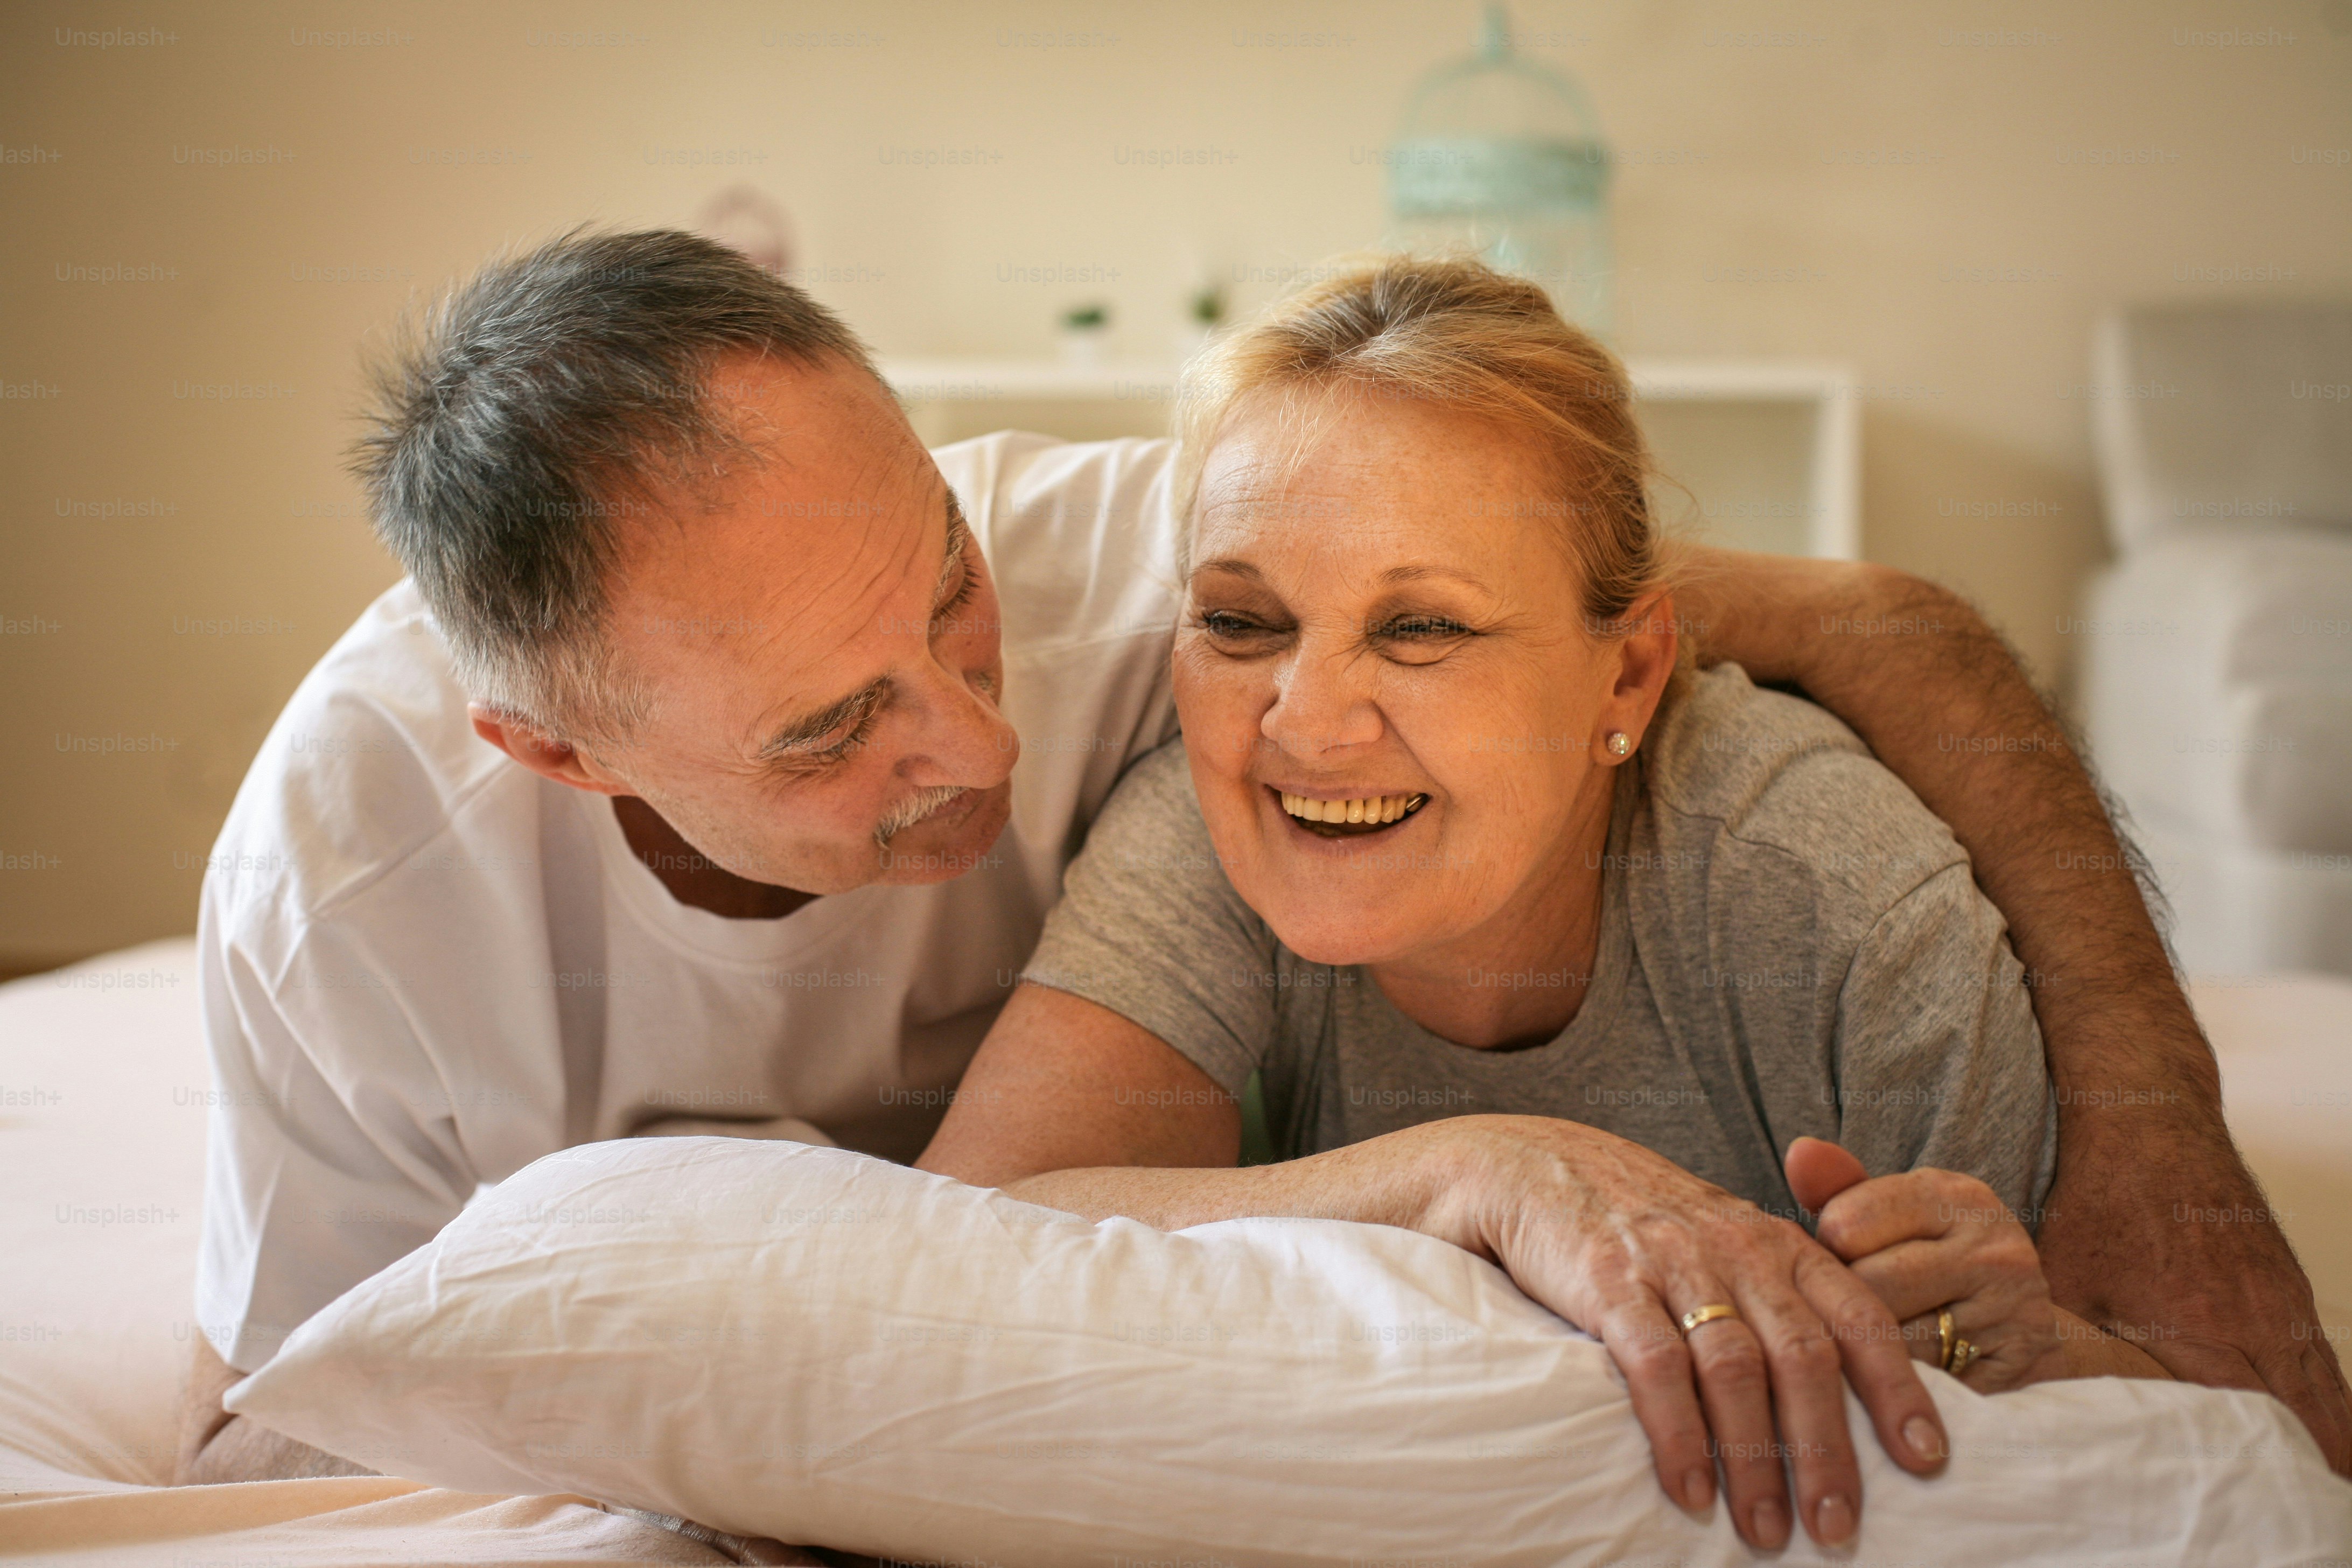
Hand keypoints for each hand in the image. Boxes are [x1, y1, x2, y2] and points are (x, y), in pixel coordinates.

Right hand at [1414, 1115, 1949, 1551]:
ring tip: (1765, 1531)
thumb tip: (1845, 1395)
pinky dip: (1678, 1433)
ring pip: (1737, 1368)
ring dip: (1756, 1459)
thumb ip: (1783, 1297)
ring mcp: (1673, 1264)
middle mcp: (1738, 1251)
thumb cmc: (1644, 1222)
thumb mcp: (1729, 1239)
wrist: (1537, 1164)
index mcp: (1779, 1244)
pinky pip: (1655, 1365)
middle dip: (1827, 1451)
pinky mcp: (1608, 1281)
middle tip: (1837, 1529)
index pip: (1860, 1318)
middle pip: (1805, 1357)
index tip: (1927, 1462)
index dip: (1899, 1391)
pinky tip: (1690, 1489)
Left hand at [1787, 1139, 2066, 1390]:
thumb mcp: (1896, 1216)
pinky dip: (1895, 1384)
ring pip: (1894, 1340)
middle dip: (1841, 1303)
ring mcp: (2010, 1311)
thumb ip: (1841, 1187)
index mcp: (1958, 1197)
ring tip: (1864, 1344)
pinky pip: (1926, 1382)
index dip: (1825, 1250)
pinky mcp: (2012, 1369)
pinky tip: (1892, 1377)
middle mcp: (1992, 1248)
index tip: (1837, 1260)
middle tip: (1841, 1312)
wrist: (2022, 1331)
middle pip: (1869, 1284)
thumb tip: (1800, 1151)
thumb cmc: (1934, 1262)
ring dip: (1863, 1349)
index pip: (1848, 1221)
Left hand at [2035, 1108, 2351, 1468]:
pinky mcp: (2289, 1284)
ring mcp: (2283, 1301)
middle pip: (2308, 1418)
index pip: (2243, 1423)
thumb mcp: (2069, 1280)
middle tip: (2311, 1507)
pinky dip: (2329, 1395)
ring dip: (2329, 1435)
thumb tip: (2056, 1389)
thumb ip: (2074, 1341)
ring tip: (2328, 1482)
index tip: (2256, 1503)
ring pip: (2325, 1389)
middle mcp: (2257, 1321)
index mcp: (2202, 1328)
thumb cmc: (2098, 1200)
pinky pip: (2322, 1356)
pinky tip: (2326, 1423)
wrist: (2149, 1119)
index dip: (2251, 1467)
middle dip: (2310, 1465)